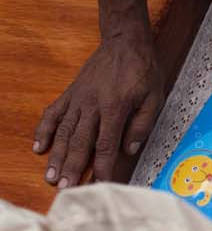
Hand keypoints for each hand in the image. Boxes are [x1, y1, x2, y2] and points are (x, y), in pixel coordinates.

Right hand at [34, 39, 163, 188]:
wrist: (125, 42)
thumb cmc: (143, 70)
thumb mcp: (154, 96)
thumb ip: (142, 124)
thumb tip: (129, 149)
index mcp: (115, 108)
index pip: (106, 145)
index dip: (102, 167)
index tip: (98, 184)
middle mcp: (92, 105)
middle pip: (79, 142)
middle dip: (71, 167)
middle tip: (64, 188)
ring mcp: (78, 99)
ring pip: (63, 131)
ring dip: (55, 155)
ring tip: (50, 176)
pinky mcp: (70, 93)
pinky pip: (53, 113)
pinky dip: (44, 130)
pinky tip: (38, 146)